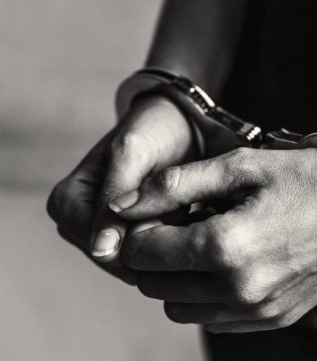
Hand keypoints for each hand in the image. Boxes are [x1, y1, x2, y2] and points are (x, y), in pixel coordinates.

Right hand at [47, 92, 194, 283]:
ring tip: (184, 206)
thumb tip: (101, 251)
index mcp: (65, 202)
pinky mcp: (120, 233)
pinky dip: (170, 238)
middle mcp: (75, 221)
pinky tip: (184, 215)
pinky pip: (146, 253)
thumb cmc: (152, 131)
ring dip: (166, 238)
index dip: (144, 240)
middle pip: (119, 259)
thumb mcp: (132, 155)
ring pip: (136, 259)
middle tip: (183, 205)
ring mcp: (98, 229)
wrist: (172, 125)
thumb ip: (114, 198)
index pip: (102, 250)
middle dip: (157, 239)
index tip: (176, 213)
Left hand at [112, 147, 316, 330]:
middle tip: (172, 226)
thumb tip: (122, 204)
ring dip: (173, 278)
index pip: (144, 253)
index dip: (137, 231)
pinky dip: (200, 294)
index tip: (151, 213)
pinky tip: (219, 264)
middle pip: (155, 286)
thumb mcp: (238, 166)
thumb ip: (174, 185)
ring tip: (196, 244)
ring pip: (178, 307)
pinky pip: (211, 318)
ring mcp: (255, 310)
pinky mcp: (269, 318)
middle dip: (151, 256)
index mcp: (226, 246)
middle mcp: (238, 288)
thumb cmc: (302, 179)